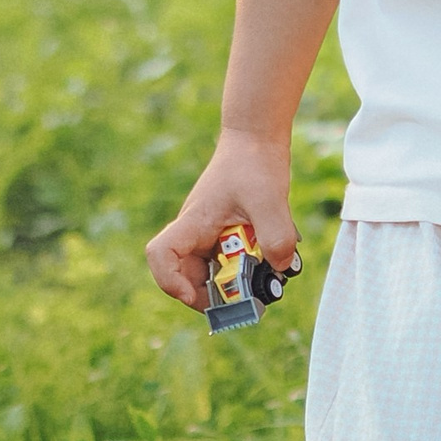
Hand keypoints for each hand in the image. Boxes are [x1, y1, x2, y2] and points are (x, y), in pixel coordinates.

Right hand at [146, 132, 299, 311]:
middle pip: (186, 276)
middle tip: (244, 302)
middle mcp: (196, 233)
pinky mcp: (228, 236)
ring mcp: (211, 236)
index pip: (160, 255)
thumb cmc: (254, 162)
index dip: (169, 280)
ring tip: (262, 285)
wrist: (257, 138)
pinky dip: (248, 270)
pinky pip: (230, 262)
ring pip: (211, 273)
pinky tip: (272, 263)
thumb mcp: (270, 199)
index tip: (195, 293)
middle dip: (212, 296)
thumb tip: (280, 268)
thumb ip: (277, 236)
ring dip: (234, 285)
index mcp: (194, 222)